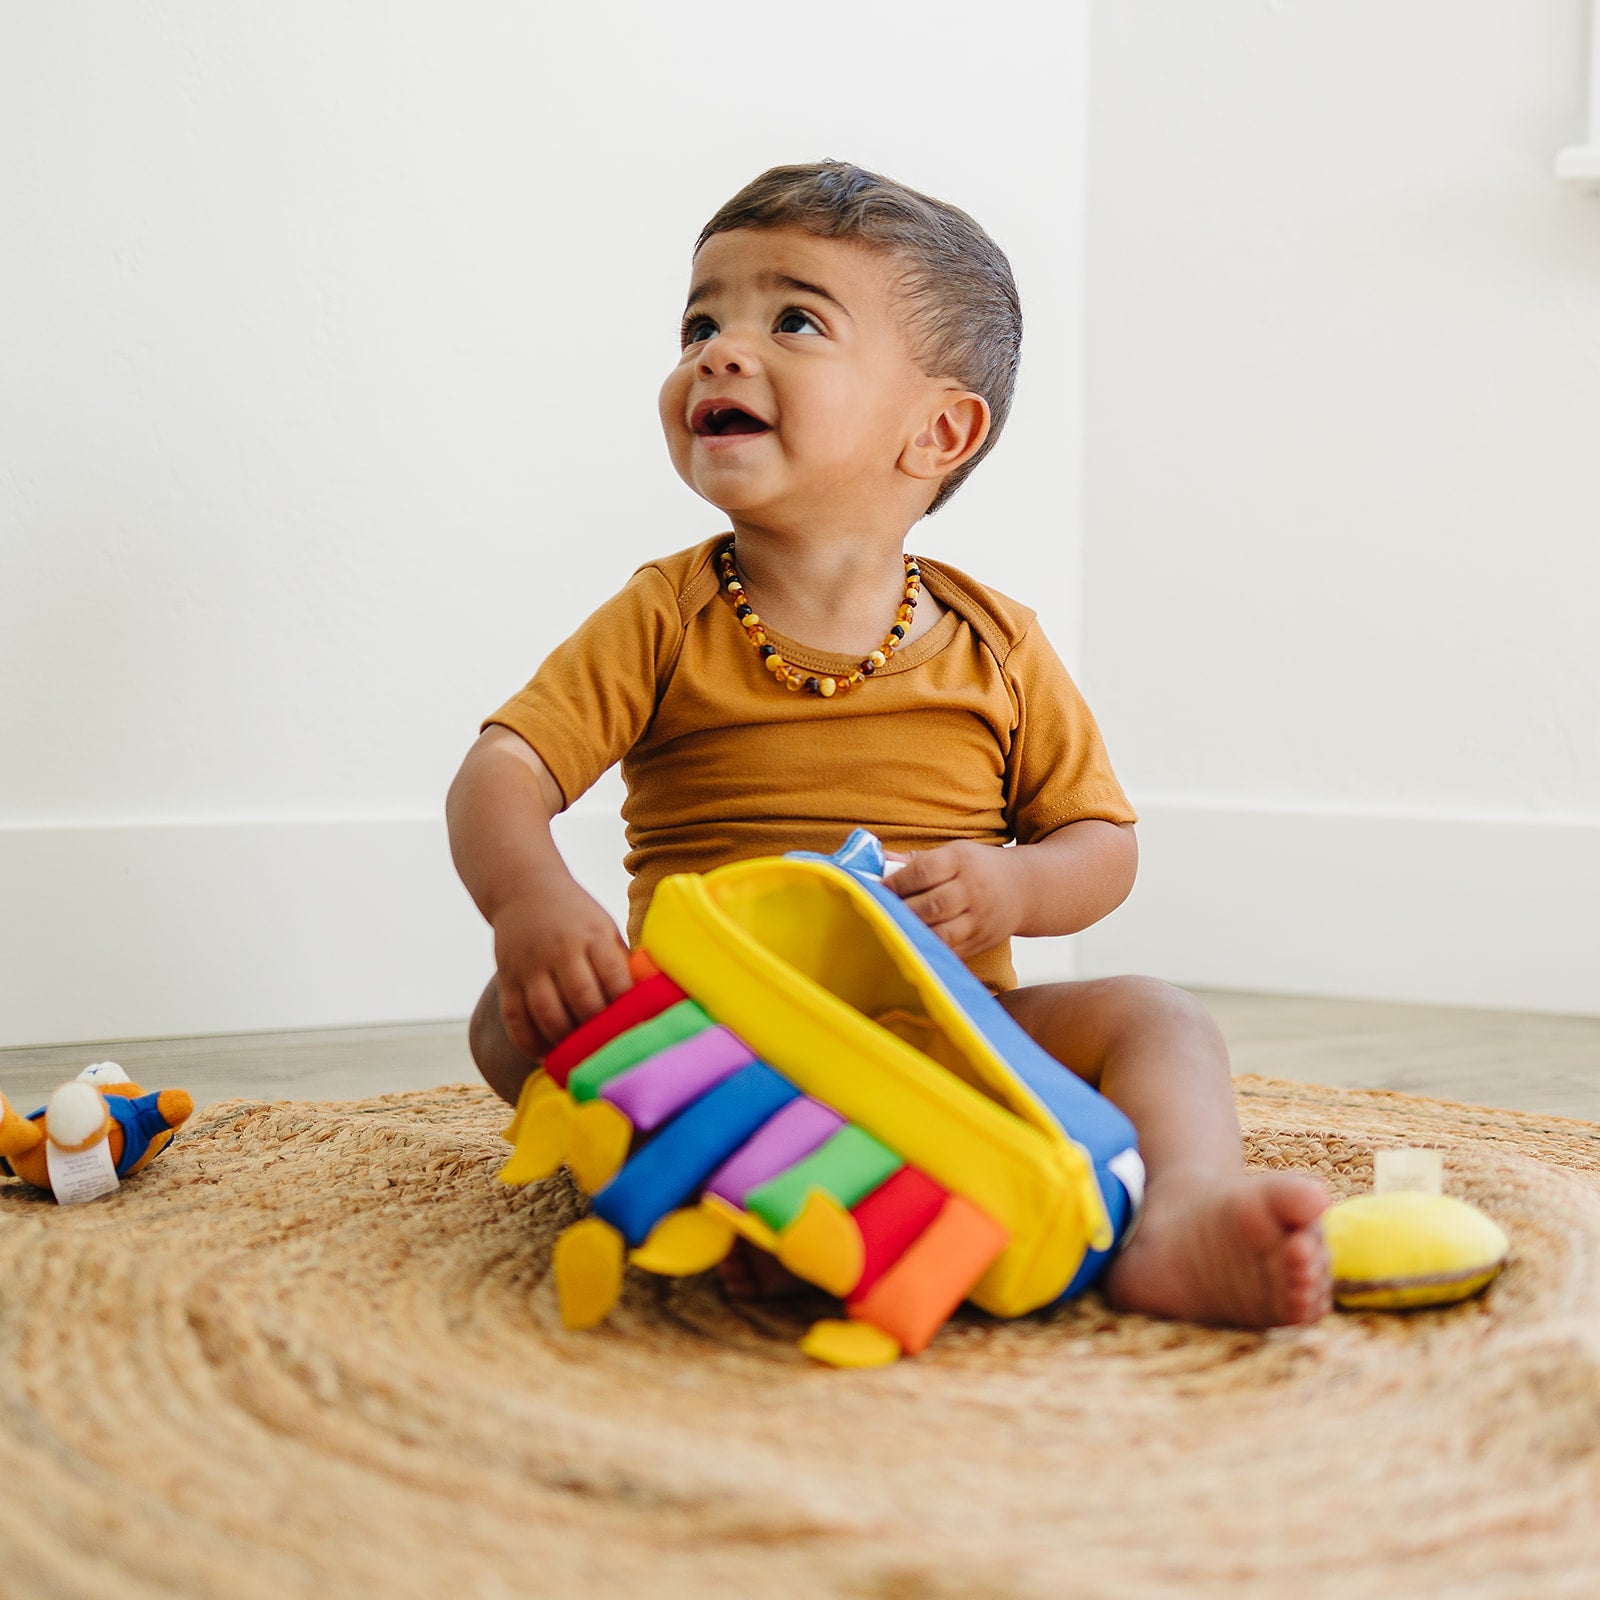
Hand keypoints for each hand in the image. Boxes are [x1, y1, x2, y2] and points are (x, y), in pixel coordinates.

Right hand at [491, 876, 632, 1059]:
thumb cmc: (577, 917)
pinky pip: (514, 1019)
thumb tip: (649, 1001)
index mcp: (593, 935)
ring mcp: (530, 965)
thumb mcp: (604, 928)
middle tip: (610, 1049)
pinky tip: (545, 1055)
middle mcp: (560, 950)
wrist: (525, 889)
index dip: (626, 1008)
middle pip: (581, 999)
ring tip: (580, 1055)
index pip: (613, 977)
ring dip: (565, 1041)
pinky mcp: (507, 978)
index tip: (638, 1030)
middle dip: (597, 1029)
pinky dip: (529, 1043)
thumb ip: (621, 962)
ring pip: (546, 1013)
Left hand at [886, 840, 1022, 958]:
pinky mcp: (980, 942)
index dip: (895, 882)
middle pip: (932, 905)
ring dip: (912, 934)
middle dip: (900, 911)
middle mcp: (972, 890)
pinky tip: (908, 948)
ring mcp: (978, 919)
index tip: (873, 890)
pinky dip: (927, 952)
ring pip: (942, 933)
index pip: (924, 872)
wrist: (1025, 889)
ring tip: (889, 932)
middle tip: (875, 914)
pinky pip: (950, 952)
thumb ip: (915, 861)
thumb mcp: (953, 854)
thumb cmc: (978, 868)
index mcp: (961, 861)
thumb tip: (878, 862)